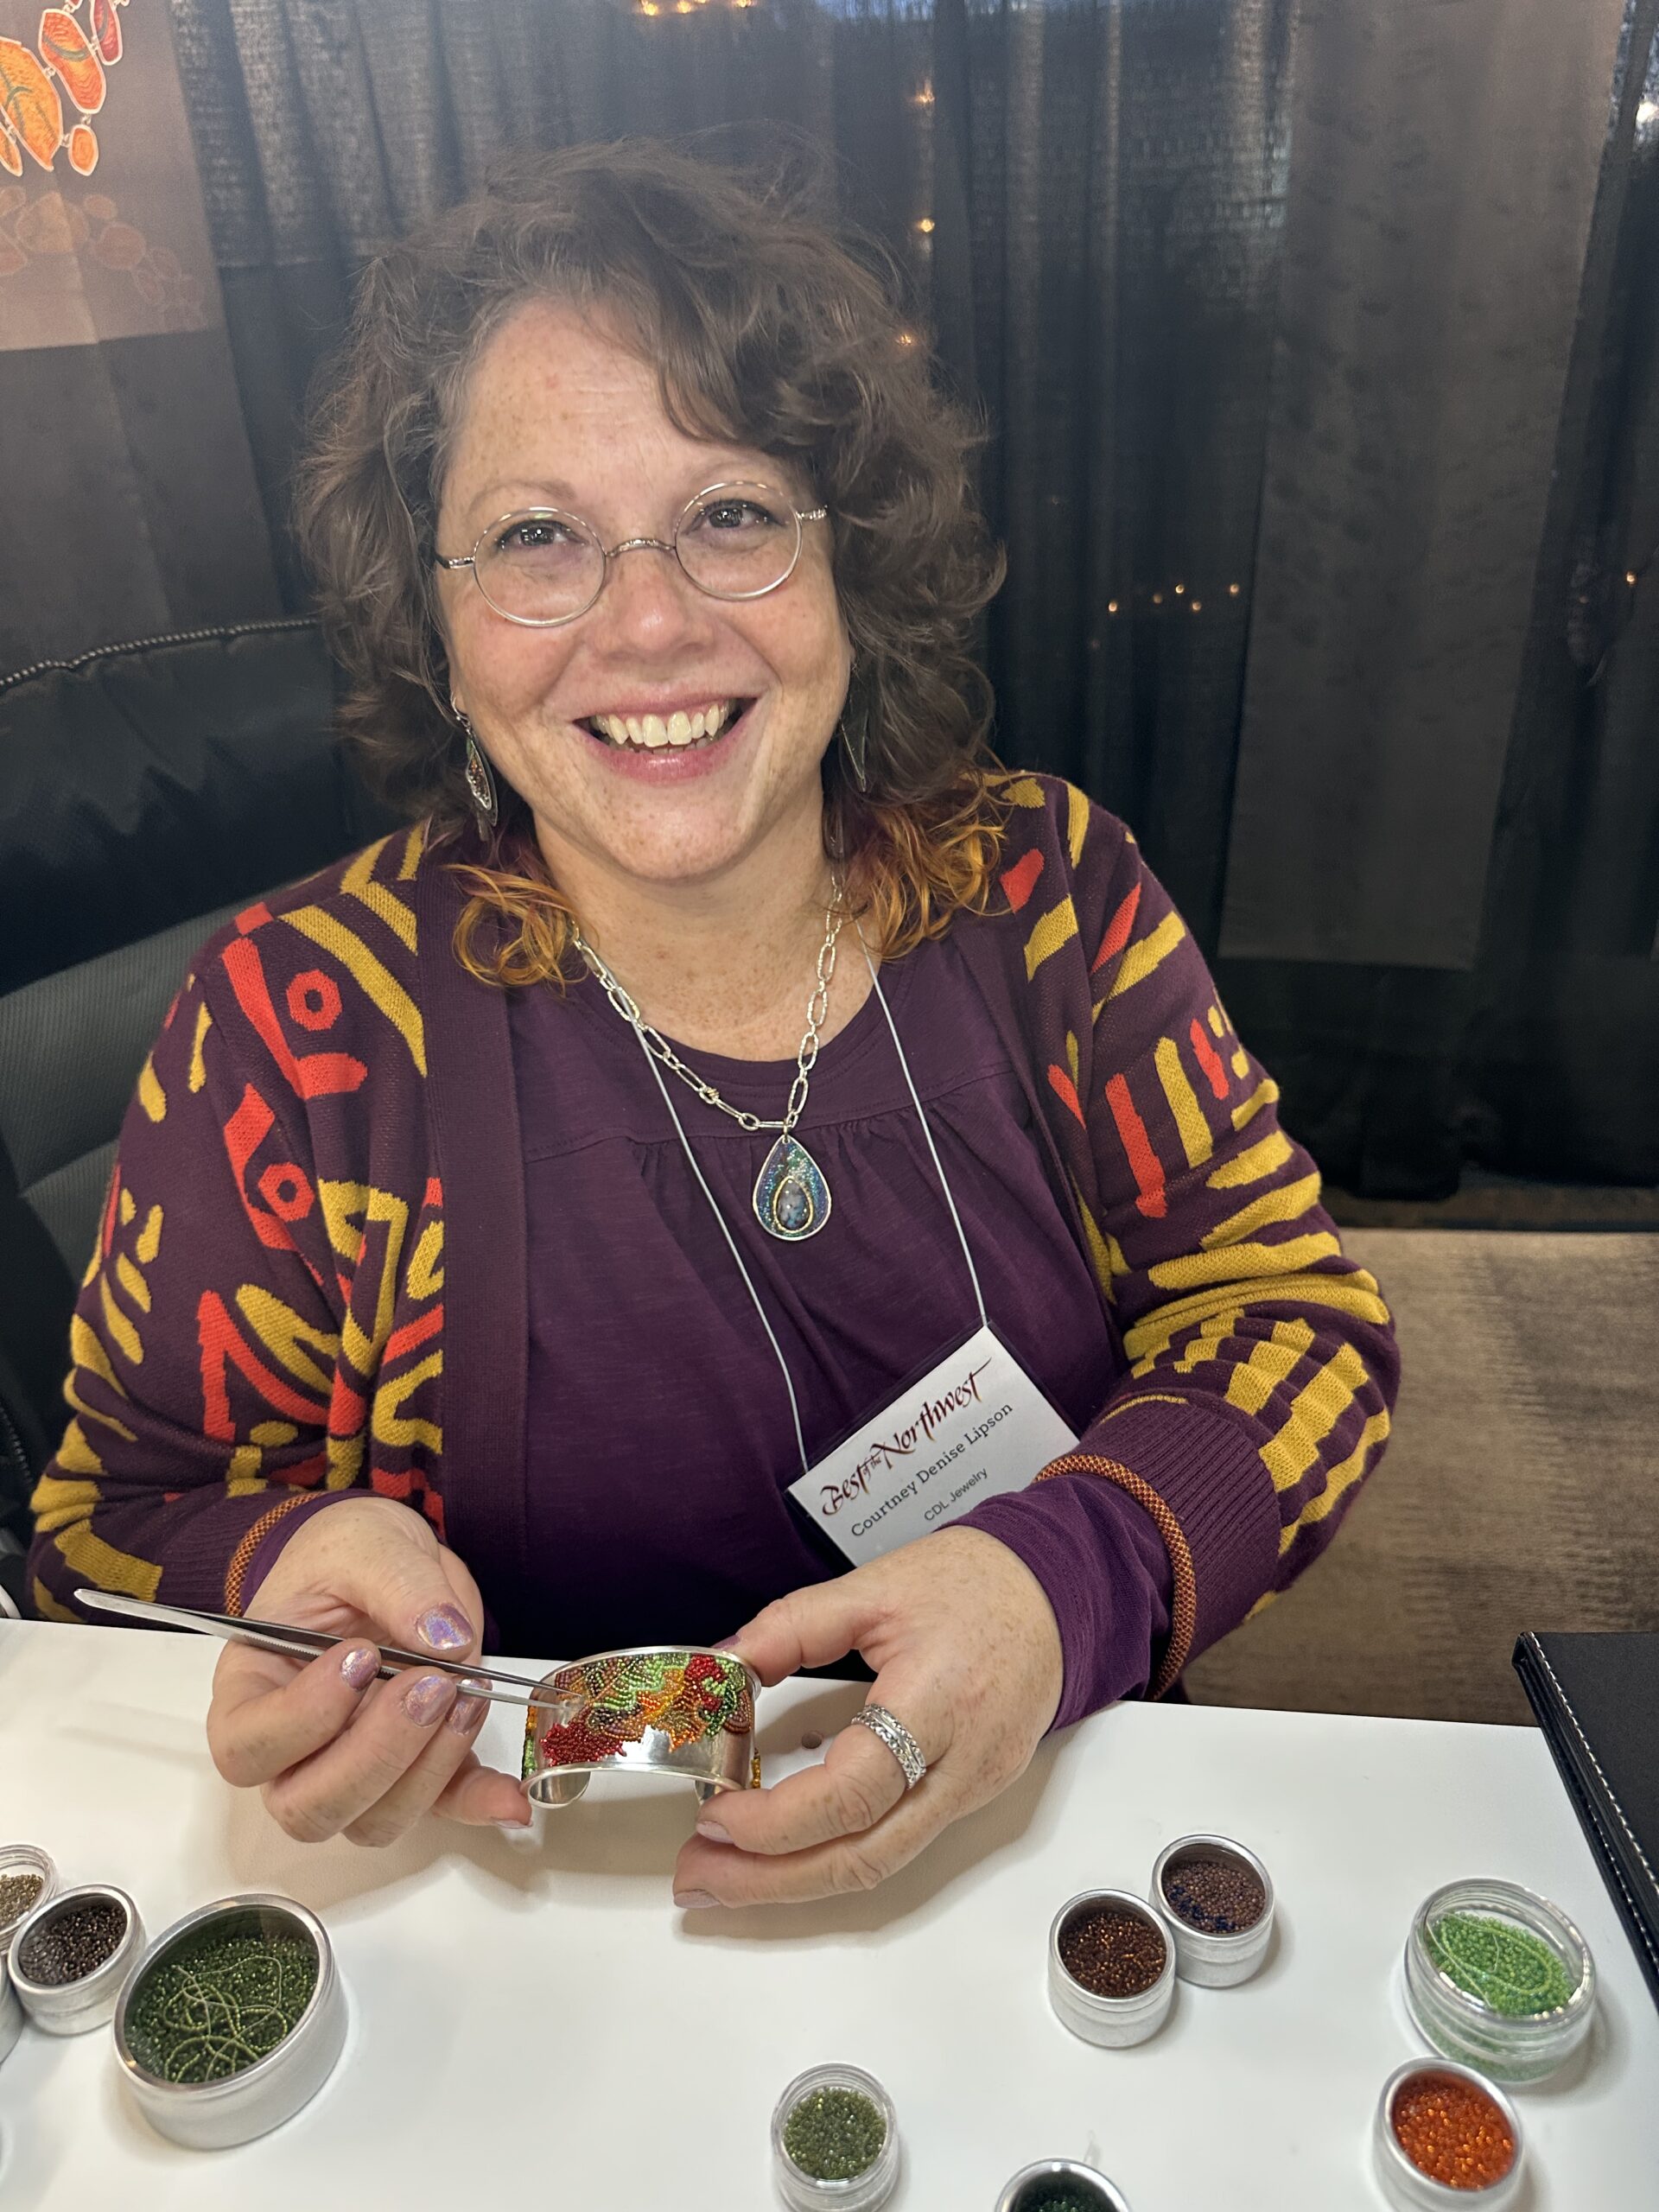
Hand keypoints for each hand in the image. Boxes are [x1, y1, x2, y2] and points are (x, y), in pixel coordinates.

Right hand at [205, 1494, 529, 1844]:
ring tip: (468, 1696)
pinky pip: (441, 1807)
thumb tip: (447, 1641)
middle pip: (307, 1807)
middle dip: (375, 1756)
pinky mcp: (414, 1768)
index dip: (301, 1721)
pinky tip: (510, 1795)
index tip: (361, 1657)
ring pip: (372, 1821)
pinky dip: (477, 1803)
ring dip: (427, 1772)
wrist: (387, 1557)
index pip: (246, 1747)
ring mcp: (351, 1768)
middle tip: (430, 1684)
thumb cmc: (347, 1552)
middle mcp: (291, 1749)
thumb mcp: (366, 1543)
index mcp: (253, 1689)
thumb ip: (399, 1584)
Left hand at [671, 1526, 1063, 1906]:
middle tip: (696, 1877)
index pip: (855, 1791)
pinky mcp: (973, 1796)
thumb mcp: (873, 1586)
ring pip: (881, 1867)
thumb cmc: (975, 1583)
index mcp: (939, 1702)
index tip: (714, 1813)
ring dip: (794, 1882)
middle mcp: (964, 1763)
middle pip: (865, 1857)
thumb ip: (792, 1626)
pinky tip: (785, 1853)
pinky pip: (898, 1846)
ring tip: (724, 1877)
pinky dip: (833, 1859)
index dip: (777, 1819)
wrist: (1057, 1593)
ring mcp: (974, 1789)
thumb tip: (719, 1668)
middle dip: (771, 1880)